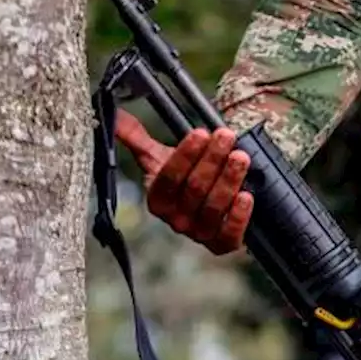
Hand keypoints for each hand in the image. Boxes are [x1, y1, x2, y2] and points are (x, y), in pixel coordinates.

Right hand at [113, 110, 252, 255]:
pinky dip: (238, 216)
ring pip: (213, 207)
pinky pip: (228, 234)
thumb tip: (114, 115)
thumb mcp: (159, 159)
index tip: (201, 133)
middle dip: (212, 160)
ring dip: (228, 180)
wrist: (209, 206)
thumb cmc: (184, 179)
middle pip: (194, 189)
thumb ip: (136, 138)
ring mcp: (198, 234)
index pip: (168, 178)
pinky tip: (246, 196)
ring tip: (241, 157)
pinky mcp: (222, 244)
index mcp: (157, 200)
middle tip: (226, 136)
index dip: (185, 156)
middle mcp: (175, 220)